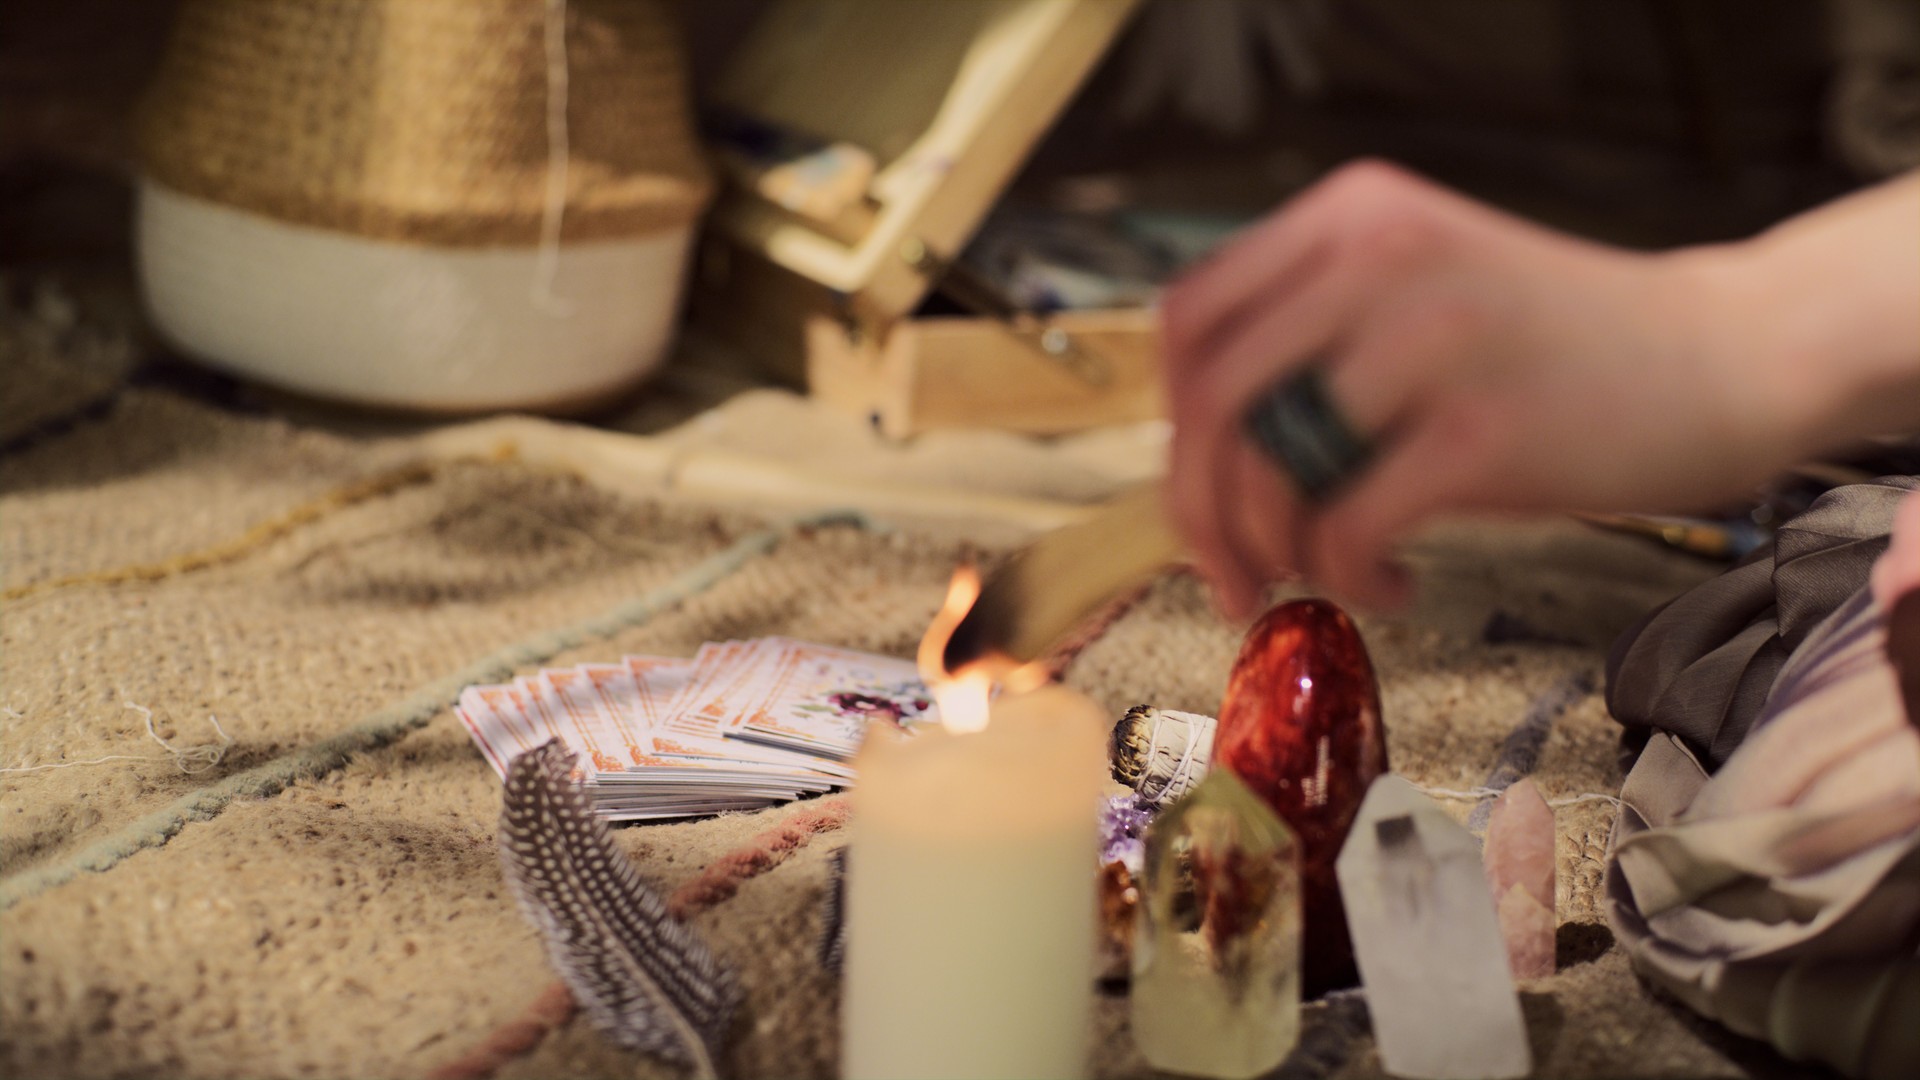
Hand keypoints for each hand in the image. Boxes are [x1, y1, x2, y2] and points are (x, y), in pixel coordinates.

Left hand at [1160, 160, 1809, 617]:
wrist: (1724, 358)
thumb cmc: (1552, 350)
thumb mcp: (1418, 291)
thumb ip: (1313, 333)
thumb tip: (1199, 455)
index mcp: (1350, 215)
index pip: (1189, 316)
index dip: (1174, 421)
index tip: (1202, 485)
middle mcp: (1378, 255)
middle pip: (1210, 401)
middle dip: (1200, 512)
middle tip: (1234, 573)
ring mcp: (1430, 338)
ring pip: (1267, 469)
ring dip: (1273, 552)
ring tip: (1323, 574)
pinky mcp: (1479, 429)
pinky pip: (1346, 526)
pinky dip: (1350, 577)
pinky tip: (1396, 584)